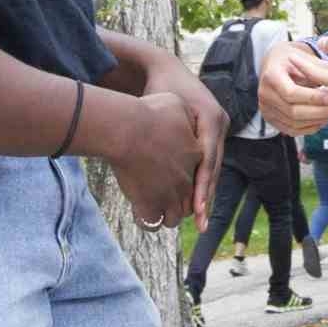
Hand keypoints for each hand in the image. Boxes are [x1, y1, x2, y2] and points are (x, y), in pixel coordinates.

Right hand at [98, 90, 199, 227]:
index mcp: (197, 154)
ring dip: (168, 214)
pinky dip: (149, 221)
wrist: (125, 128)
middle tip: (174, 204)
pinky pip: (153, 222)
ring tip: (158, 211)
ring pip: (175, 215)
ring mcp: (170, 193)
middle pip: (190, 199)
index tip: (186, 184)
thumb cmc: (147, 112)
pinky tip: (142, 215)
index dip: (195, 181)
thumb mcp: (175, 104)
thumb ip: (185, 116)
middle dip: (185, 204)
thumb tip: (187, 119)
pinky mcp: (150, 204)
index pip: (201, 173)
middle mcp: (187, 178)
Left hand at [141, 61, 227, 222]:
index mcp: (210, 116)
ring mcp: (218, 127)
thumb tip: (146, 157)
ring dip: (206, 193)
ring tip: (201, 220)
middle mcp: (220, 122)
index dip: (202, 186)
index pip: (208, 158)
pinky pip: (208, 162)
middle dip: (206, 196)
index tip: (196, 209)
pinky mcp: (211, 133)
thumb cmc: (155, 89)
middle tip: (201, 223)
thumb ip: (160, 132)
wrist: (164, 69)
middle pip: (214, 166)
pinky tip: (197, 203)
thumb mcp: (159, 107)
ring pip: (212, 167)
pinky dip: (202, 182)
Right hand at [260, 40, 327, 136]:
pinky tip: (323, 119)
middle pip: (293, 111)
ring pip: (293, 123)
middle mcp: (265, 94)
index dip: (313, 98)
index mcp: (271, 75)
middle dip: (319, 111)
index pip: (291, 93)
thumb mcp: (305, 56)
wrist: (275, 65)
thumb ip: (321, 65)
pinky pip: (291, 130)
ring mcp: (266, 109)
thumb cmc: (292, 59)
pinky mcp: (271, 119)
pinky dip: (309, 128)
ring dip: (317, 120)